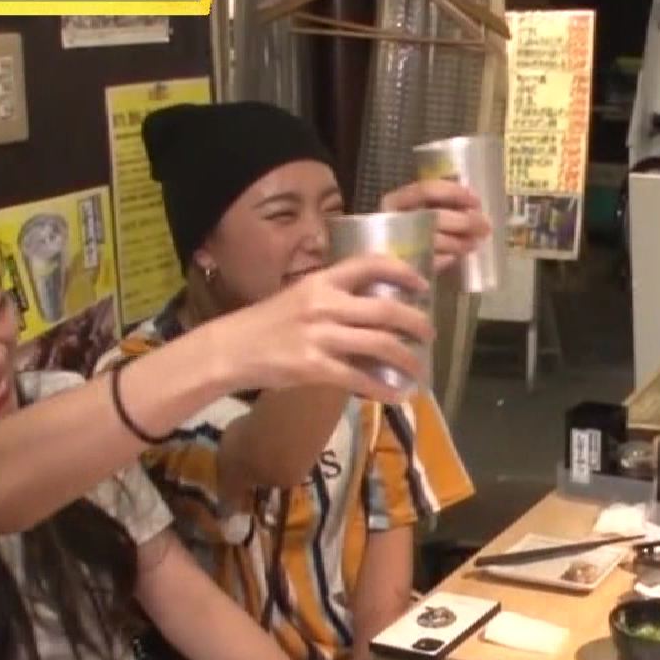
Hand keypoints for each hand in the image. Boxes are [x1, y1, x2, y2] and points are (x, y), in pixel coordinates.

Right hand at [227, 256, 434, 402]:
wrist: (230, 349)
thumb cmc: (267, 323)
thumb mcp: (300, 297)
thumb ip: (335, 298)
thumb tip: (376, 309)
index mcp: (322, 281)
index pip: (370, 264)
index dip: (404, 273)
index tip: (424, 285)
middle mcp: (324, 304)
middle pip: (386, 309)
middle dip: (416, 323)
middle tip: (429, 334)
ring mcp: (320, 336)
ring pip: (380, 344)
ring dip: (408, 358)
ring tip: (419, 368)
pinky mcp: (314, 367)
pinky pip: (359, 377)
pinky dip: (383, 388)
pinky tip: (396, 394)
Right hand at [380, 179, 491, 272]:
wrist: (377, 268)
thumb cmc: (400, 231)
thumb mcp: (414, 210)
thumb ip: (437, 202)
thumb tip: (471, 201)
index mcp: (395, 201)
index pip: (427, 190)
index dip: (454, 193)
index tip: (476, 200)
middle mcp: (393, 220)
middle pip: (435, 216)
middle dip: (465, 221)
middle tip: (485, 226)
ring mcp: (396, 244)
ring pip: (434, 240)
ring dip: (459, 242)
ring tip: (474, 243)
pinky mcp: (401, 265)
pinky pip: (431, 261)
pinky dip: (447, 259)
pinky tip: (455, 257)